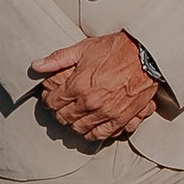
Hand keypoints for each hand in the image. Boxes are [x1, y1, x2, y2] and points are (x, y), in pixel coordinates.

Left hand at [30, 29, 159, 144]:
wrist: (147, 55)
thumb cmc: (116, 49)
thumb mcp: (84, 48)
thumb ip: (58, 59)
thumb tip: (36, 66)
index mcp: (79, 85)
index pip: (53, 102)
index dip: (49, 99)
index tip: (51, 96)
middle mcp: (91, 103)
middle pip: (64, 118)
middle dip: (59, 112)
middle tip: (62, 106)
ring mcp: (107, 113)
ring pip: (80, 129)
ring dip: (74, 123)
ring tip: (75, 115)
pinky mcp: (122, 119)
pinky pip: (102, 135)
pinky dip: (93, 133)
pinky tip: (91, 126)